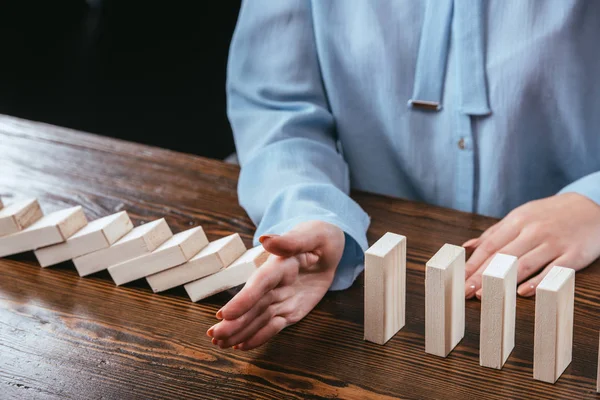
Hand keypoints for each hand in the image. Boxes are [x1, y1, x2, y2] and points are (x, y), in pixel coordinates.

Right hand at [206, 220, 344, 349]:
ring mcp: (280, 298)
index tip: (224, 314)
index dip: (242, 299)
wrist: (327, 249)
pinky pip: (273, 326)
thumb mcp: (311, 235)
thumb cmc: (319, 237)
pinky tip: (241, 346)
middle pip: (253, 305)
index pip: (259, 284)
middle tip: (214, 336)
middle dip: (234, 322)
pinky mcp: (289, 310)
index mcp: (278, 265)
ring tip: (220, 344)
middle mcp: (274, 284)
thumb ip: (290, 241)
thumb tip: (265, 239)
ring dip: (240, 332)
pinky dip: (259, 337)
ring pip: (258, 318)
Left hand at [463, 193, 599, 298]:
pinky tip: (523, 292)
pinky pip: (554, 270)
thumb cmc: (551, 215)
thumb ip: (494, 233)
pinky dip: (538, 281)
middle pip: (502, 257)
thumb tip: (467, 247)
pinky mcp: (574, 255)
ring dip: (502, 281)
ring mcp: (554, 243)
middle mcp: (534, 231)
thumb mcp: (521, 216)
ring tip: (483, 295)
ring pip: (524, 263)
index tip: (458, 279)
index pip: (490, 246)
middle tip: (464, 291)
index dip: (472, 263)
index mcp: (518, 221)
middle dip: (481, 275)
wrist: (593, 208)